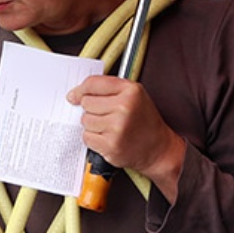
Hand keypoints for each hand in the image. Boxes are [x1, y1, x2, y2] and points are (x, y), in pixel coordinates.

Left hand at [68, 75, 186, 200]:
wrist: (158, 148)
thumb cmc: (143, 121)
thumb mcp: (133, 95)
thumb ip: (108, 89)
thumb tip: (75, 94)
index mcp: (130, 91)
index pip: (93, 83)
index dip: (80, 90)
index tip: (75, 95)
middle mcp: (124, 107)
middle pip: (86, 102)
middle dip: (91, 109)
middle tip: (106, 115)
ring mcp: (117, 127)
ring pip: (85, 120)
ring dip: (92, 125)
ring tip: (110, 128)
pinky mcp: (111, 145)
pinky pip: (87, 137)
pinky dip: (93, 139)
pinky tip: (108, 138)